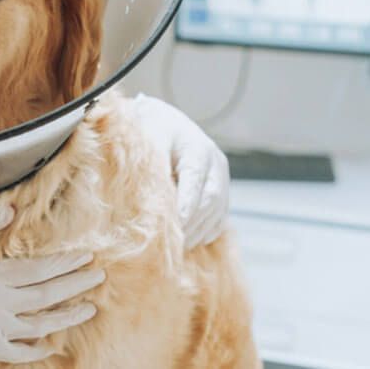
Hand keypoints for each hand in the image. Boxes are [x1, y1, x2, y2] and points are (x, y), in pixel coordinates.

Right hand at [0, 201, 104, 362]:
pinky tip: (53, 342)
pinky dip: (39, 349)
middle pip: (47, 296)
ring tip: (89, 308)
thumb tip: (10, 209)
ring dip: (67, 316)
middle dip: (76, 286)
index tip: (86, 256)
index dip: (65, 263)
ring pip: (40, 326)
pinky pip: (18, 353)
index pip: (38, 270)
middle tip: (99, 276)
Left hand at [131, 94, 230, 248]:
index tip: (175, 228)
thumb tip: (153, 202)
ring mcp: (221, 176)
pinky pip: (220, 215)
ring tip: (179, 248)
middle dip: (193, 225)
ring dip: (200, 232)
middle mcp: (216, 163)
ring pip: (218, 211)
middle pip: (210, 200)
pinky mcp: (221, 187)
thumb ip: (153, 168)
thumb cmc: (150, 131)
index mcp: (198, 149)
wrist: (164, 120)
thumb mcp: (148, 142)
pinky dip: (207, 231)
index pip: (196, 183)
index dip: (187, 208)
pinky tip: (191, 241)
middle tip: (173, 245)